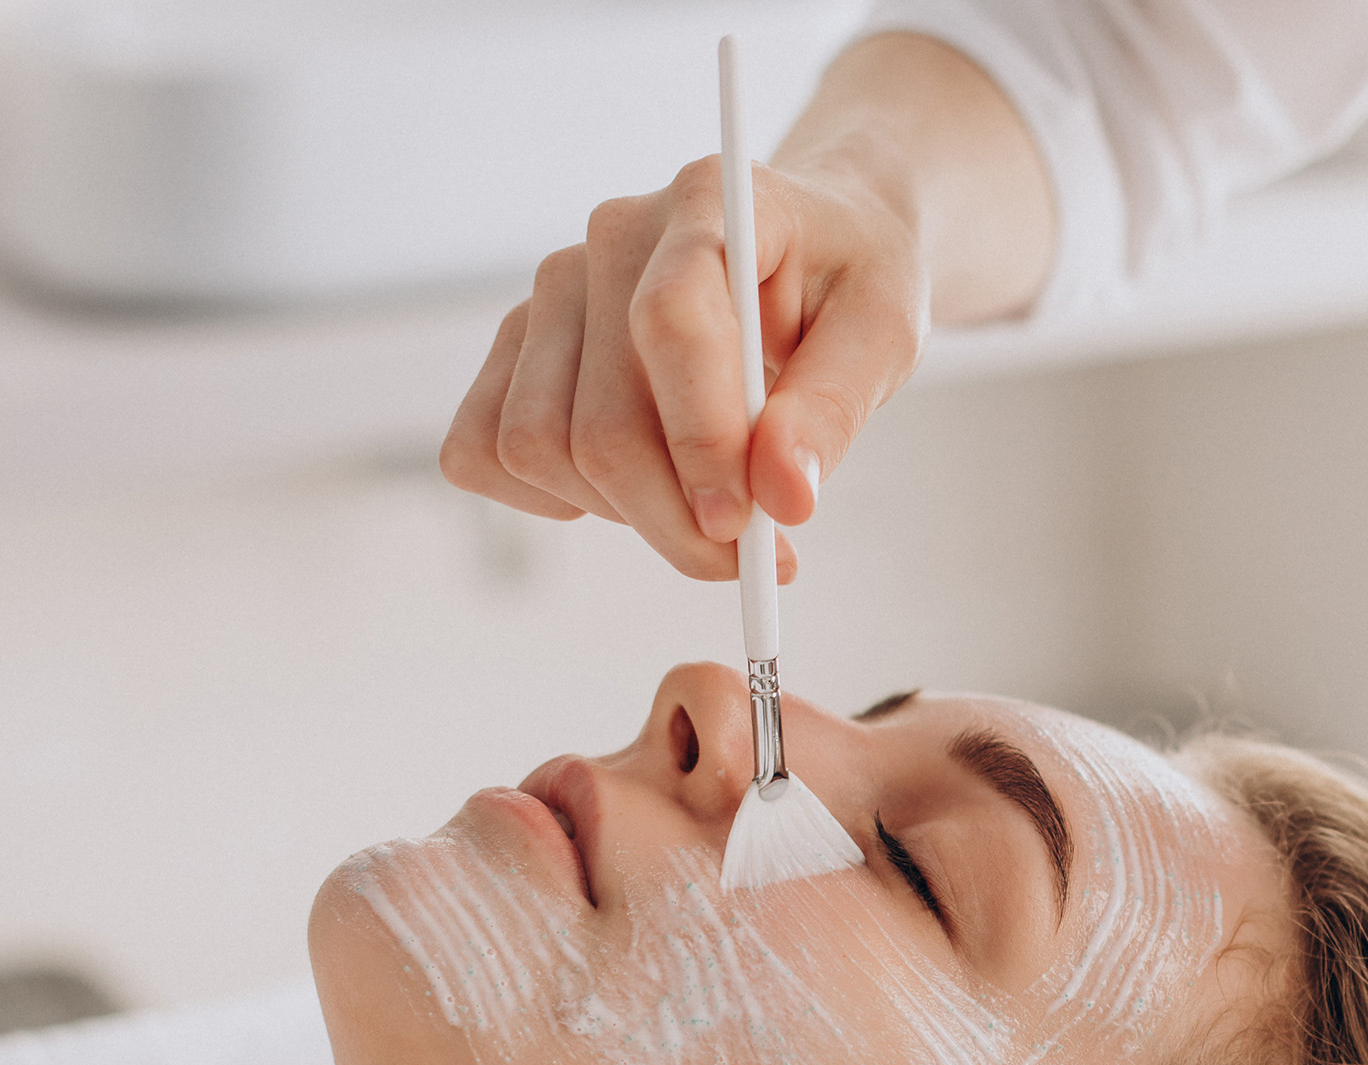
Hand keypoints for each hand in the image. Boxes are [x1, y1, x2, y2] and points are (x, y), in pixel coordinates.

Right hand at [438, 35, 1051, 583]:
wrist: (812, 250)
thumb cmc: (846, 285)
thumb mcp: (884, 334)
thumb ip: (834, 410)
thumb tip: (784, 497)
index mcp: (707, 205)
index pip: (668, 324)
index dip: (701, 442)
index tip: (746, 527)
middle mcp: (611, 239)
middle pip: (599, 422)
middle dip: (676, 520)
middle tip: (752, 557)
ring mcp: (552, 293)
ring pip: (538, 448)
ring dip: (624, 515)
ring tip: (701, 502)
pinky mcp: (519, 346)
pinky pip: (483, 450)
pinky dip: (552, 499)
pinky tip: (626, 491)